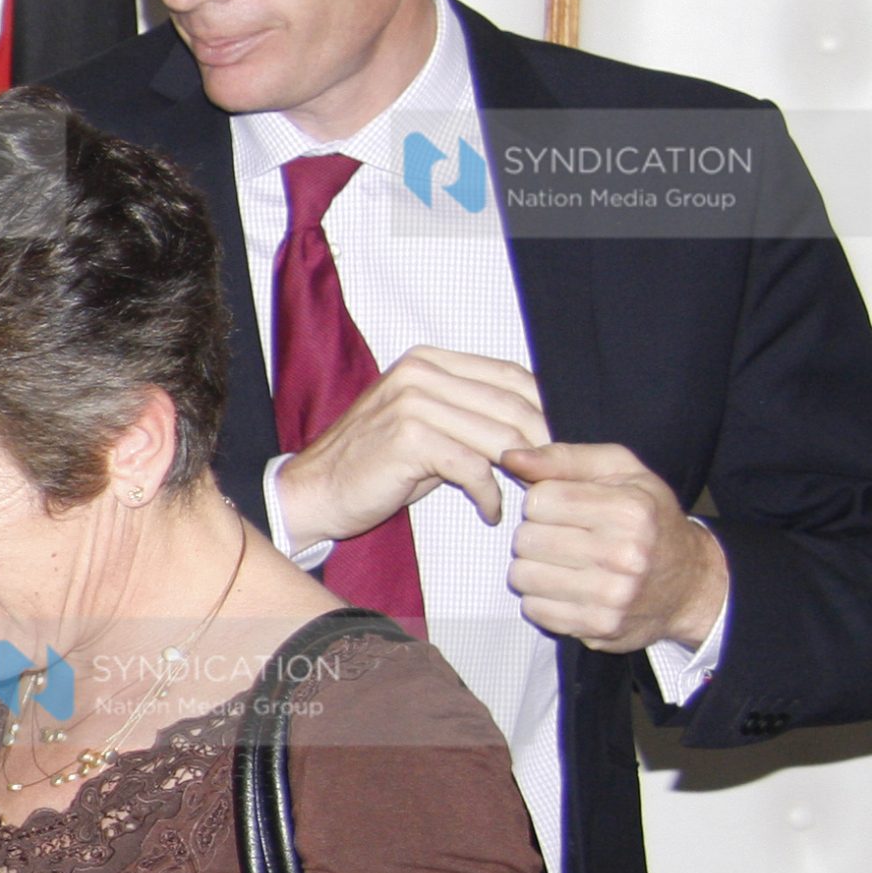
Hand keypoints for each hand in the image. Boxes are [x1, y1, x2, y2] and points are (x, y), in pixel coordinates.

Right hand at [275, 347, 549, 543]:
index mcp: (427, 361)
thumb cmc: (374, 464)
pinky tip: (490, 510)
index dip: (544, 410)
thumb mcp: (425, 424)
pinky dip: (489, 495)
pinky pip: (473, 467)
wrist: (313, 492)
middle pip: (511, 404)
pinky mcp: (409, 439)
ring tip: (525, 494)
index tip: (558, 445)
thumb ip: (470, 413)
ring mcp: (412, 403)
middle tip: (549, 477)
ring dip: (519, 472)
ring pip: (498, 436)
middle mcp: (419, 373)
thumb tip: (537, 424)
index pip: (510, 375)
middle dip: (541, 444)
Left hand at [499, 441, 728, 652]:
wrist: (691, 583)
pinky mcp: (598, 627)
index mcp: (630, 510)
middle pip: (526, 539)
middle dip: (535, 535)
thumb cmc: (649, 518)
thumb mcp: (620, 472)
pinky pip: (534, 609)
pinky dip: (542, 598)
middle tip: (561, 538)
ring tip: (562, 563)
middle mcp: (624, 554)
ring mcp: (612, 596)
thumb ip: (563, 458)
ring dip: (533, 568)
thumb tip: (510, 457)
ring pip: (522, 576)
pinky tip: (568, 588)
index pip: (539, 500)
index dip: (543, 501)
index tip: (562, 508)